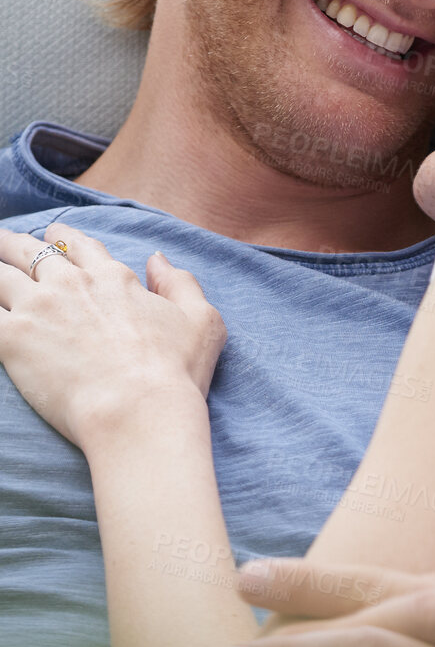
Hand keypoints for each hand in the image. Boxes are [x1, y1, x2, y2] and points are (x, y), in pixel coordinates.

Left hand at [0, 225, 225, 446]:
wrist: (138, 411)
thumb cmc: (175, 373)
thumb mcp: (203, 321)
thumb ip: (180, 283)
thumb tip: (158, 259)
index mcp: (112, 278)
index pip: (79, 246)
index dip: (62, 237)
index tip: (51, 235)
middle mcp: (70, 284)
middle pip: (29, 251)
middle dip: (11, 243)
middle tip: (1, 242)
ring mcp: (38, 308)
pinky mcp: (12, 338)